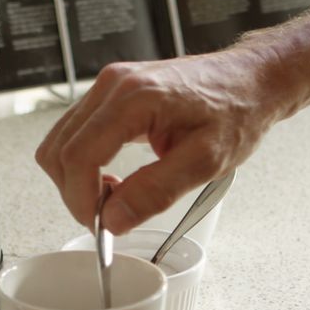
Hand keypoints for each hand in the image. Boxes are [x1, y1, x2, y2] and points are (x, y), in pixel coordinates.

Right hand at [35, 49, 286, 233]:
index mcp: (134, 98)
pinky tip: (113, 180)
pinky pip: (75, 134)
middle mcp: (113, 85)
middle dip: (76, 194)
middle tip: (109, 218)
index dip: (81, 200)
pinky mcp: (110, 94)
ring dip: (77, 180)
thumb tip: (114, 219)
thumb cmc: (236, 111)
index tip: (100, 228)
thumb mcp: (205, 161)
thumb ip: (156, 191)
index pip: (78, 156)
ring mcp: (109, 86)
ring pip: (61, 143)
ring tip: (116, 198)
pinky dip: (84, 164)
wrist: (250, 81)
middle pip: (59, 151)